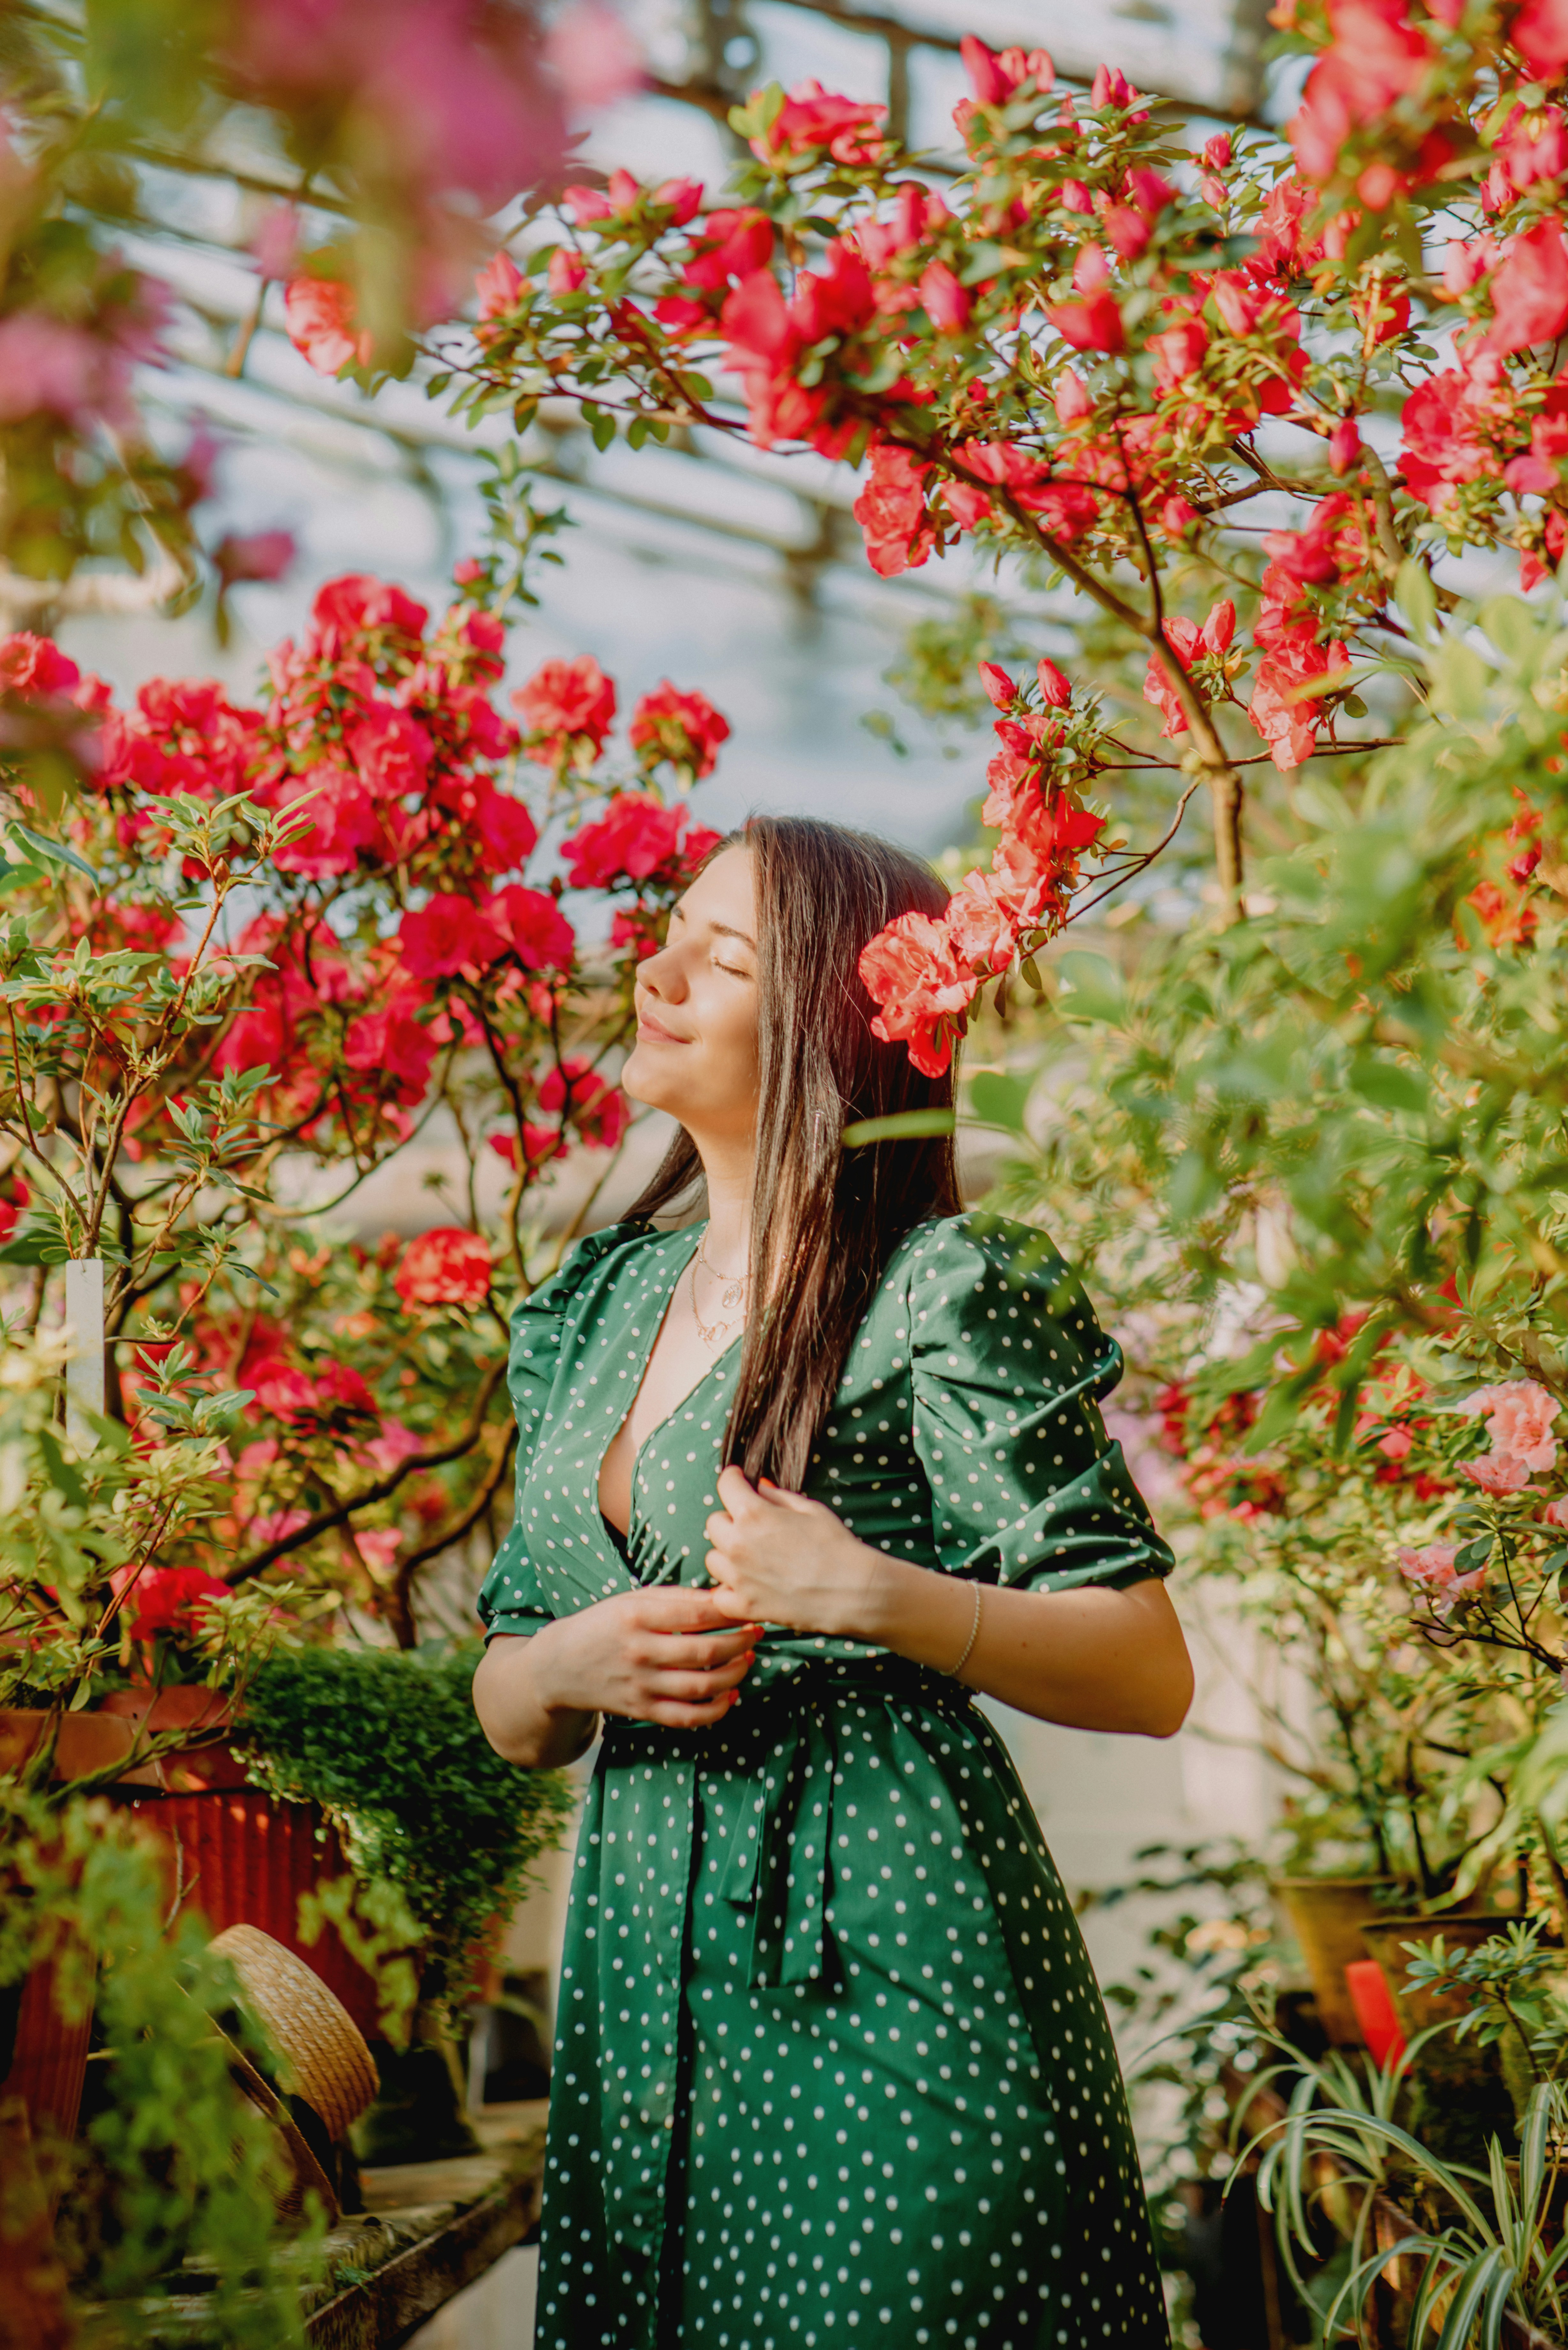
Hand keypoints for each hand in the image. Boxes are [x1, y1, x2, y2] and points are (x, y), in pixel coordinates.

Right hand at [531, 1584, 759, 1728]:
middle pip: (705, 1649)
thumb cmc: (603, 1625)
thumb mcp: (632, 1600)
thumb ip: (676, 1599)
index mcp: (636, 1615)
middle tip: (756, 1632)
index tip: (748, 1607)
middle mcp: (639, 1651)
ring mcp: (641, 1684)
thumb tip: (724, 1598)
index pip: (696, 1612)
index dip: (730, 1611)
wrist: (559, 1667)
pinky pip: (688, 1716)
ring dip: (735, 1673)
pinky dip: (717, 1709)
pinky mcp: (642, 1710)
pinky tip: (731, 1694)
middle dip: (740, 1641)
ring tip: (747, 1659)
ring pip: (702, 1684)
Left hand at [703, 1467, 886, 1638]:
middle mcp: (738, 1544)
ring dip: (727, 1555)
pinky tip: (748, 1587)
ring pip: (713, 1559)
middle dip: (731, 1520)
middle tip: (753, 1527)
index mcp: (753, 1514)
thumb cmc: (836, 1546)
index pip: (725, 1484)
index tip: (739, 1481)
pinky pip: (720, 1596)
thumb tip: (758, 1487)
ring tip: (751, 1559)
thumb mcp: (811, 1509)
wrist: (853, 1591)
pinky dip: (730, 1591)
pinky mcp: (744, 1605)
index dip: (734, 1479)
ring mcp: (738, 1577)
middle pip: (714, 1523)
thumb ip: (778, 1496)